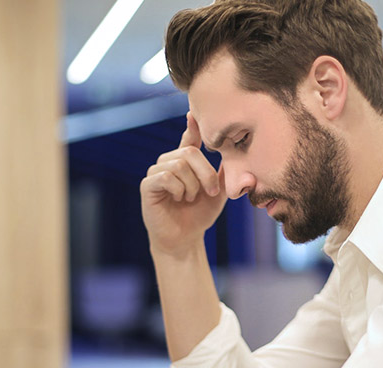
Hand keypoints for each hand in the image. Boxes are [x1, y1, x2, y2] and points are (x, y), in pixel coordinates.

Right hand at [140, 113, 226, 253]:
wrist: (185, 239)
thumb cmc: (200, 215)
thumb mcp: (218, 192)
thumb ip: (223, 172)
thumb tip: (234, 152)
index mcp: (185, 162)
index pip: (189, 137)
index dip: (192, 125)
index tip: (193, 113)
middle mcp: (169, 162)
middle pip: (189, 152)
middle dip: (206, 173)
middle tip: (212, 192)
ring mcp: (156, 172)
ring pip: (178, 164)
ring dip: (192, 185)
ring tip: (190, 199)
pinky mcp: (147, 185)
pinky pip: (166, 176)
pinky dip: (178, 189)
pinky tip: (179, 199)